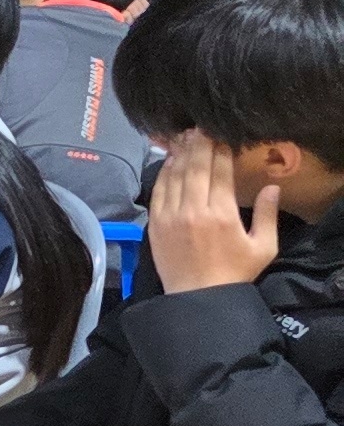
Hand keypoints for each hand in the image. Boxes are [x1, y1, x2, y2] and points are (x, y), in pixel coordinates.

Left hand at [148, 131, 282, 295]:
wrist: (198, 298)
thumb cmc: (235, 273)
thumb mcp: (263, 247)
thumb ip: (267, 214)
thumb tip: (272, 186)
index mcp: (221, 214)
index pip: (219, 172)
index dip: (220, 150)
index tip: (222, 135)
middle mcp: (193, 209)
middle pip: (195, 167)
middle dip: (198, 144)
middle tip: (201, 128)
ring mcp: (170, 215)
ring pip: (174, 175)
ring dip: (180, 154)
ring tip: (185, 136)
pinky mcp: (155, 223)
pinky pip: (158, 190)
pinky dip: (163, 173)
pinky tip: (169, 160)